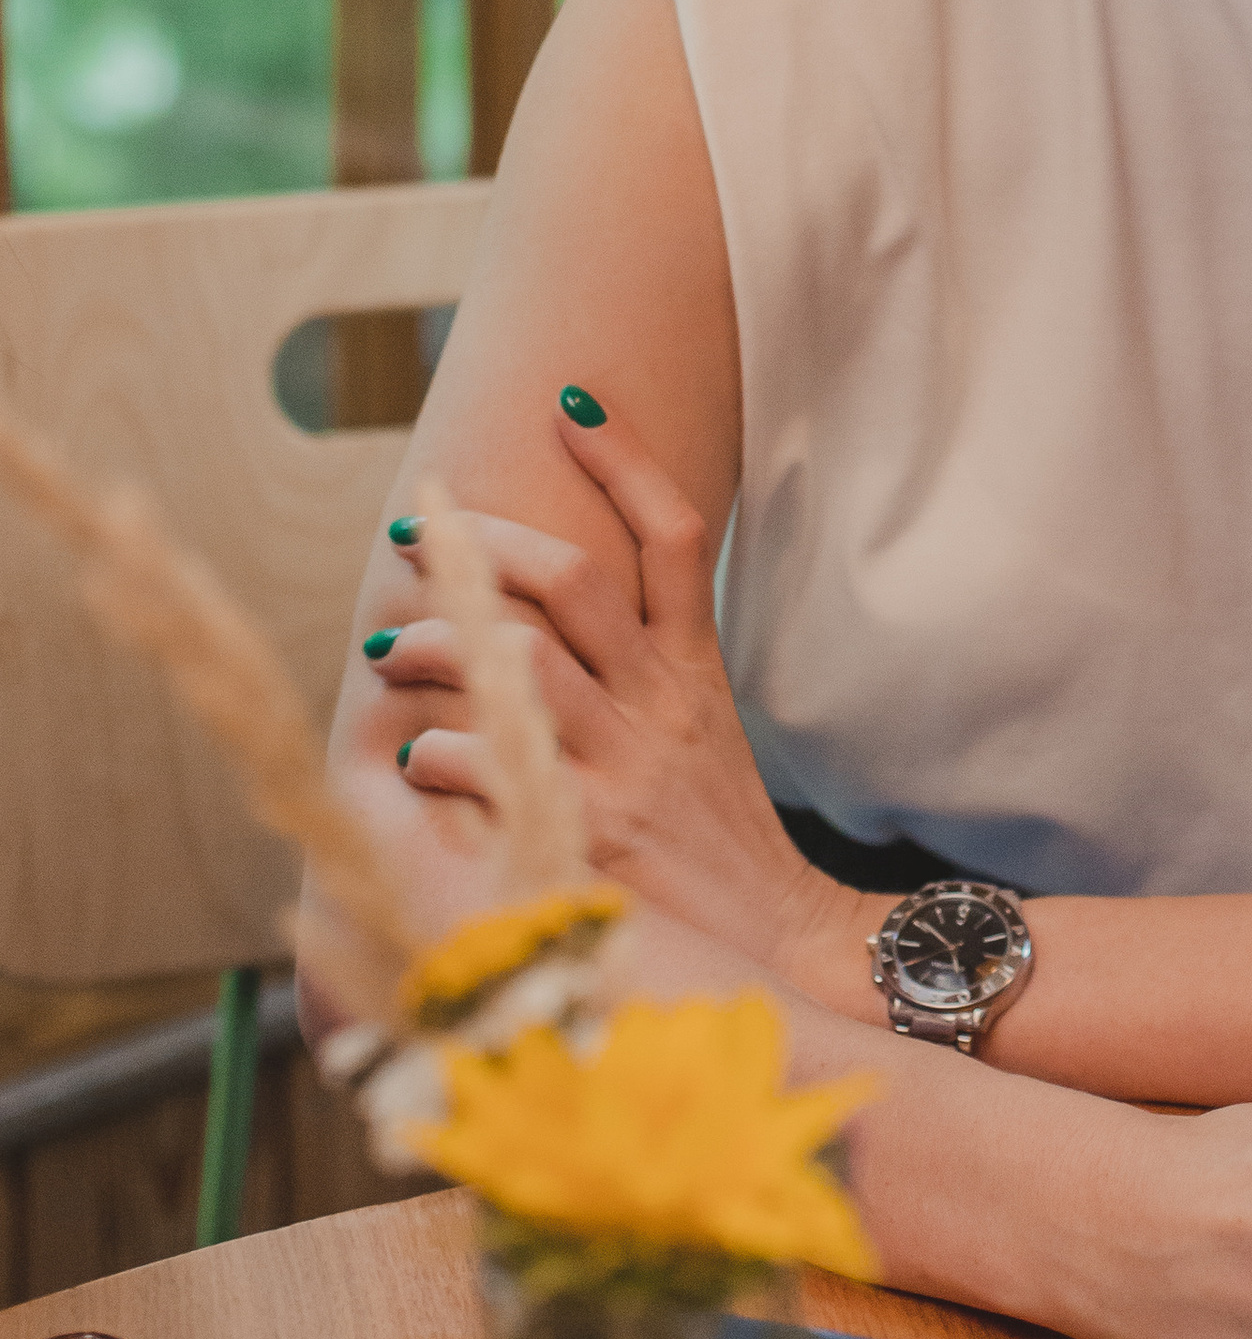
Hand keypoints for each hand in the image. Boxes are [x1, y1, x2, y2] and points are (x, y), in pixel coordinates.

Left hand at [363, 391, 857, 993]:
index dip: (624, 458)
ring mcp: (625, 764)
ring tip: (389, 647)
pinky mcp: (589, 829)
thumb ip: (643, 671)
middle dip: (482, 542)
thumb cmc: (718, 839)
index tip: (570, 399)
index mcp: (693, 669)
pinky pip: (486, 763)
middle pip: (573, 578)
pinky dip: (435, 750)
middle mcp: (660, 703)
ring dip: (435, 641)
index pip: (674, 536)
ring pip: (517, 657)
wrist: (774, 939)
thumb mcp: (702, 732)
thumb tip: (555, 616)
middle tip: (419, 531)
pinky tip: (415, 757)